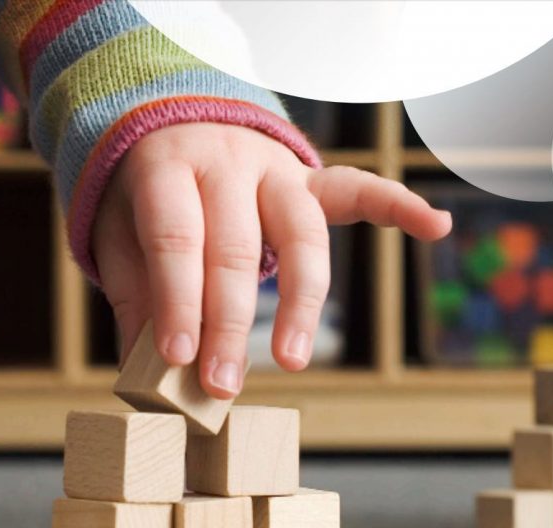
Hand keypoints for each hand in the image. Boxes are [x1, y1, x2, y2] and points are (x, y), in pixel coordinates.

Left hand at [94, 122, 450, 398]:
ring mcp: (275, 169)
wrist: (172, 117)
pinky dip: (399, 206)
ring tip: (295, 358)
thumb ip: (136, 292)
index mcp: (166, 168)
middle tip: (222, 383)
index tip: (178, 358)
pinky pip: (360, 189)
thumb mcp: (117, 230)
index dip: (178, 300)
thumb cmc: (145, 192)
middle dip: (229, 322)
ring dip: (300, 301)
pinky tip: (435, 226)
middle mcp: (226, 162)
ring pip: (299, 234)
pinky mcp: (310, 179)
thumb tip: (145, 370)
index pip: (176, 239)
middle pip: (235, 247)